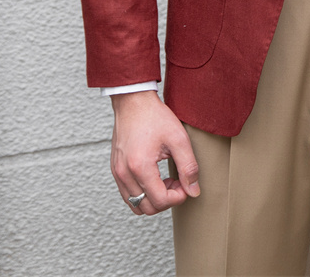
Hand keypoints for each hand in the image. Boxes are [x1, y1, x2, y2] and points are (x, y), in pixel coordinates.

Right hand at [110, 90, 199, 215]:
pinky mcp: (115, 169)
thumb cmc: (155, 117)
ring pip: (135, 205)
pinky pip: (128, 194)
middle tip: (178, 181)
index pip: (160, 201)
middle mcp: (124, 174)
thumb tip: (193, 190)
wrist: (133, 101)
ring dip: (154, 199)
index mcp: (140, 167)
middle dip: (167, 200)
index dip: (178, 197)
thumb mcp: (179, 139)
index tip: (186, 184)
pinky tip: (155, 176)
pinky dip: (143, 193)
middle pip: (146, 208)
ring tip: (167, 180)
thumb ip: (189, 167)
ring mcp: (117, 173)